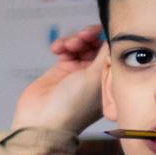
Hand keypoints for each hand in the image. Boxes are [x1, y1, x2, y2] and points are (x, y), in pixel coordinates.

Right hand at [7, 23, 105, 138]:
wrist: (42, 120)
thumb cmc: (73, 105)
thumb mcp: (95, 77)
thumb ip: (104, 54)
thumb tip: (113, 36)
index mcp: (109, 78)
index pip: (112, 51)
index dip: (106, 38)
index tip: (98, 34)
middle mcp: (96, 74)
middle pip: (97, 45)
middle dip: (88, 37)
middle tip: (82, 36)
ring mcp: (78, 72)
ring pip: (80, 45)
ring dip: (74, 40)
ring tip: (67, 45)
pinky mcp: (61, 70)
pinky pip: (65, 49)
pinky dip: (62, 45)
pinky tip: (57, 49)